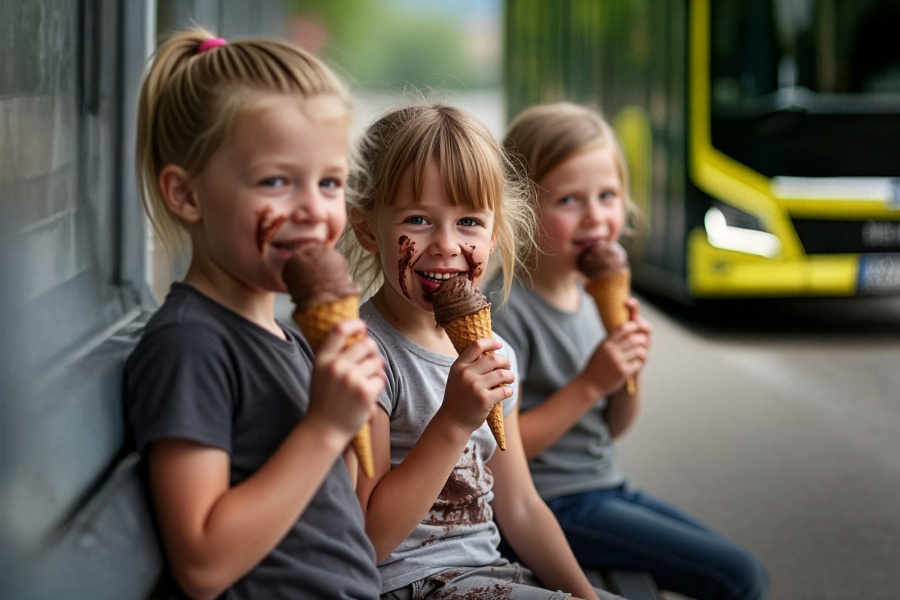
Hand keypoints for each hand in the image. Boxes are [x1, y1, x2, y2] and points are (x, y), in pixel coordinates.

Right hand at [307, 319, 385, 439]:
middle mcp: (335, 366)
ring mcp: (350, 378)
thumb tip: (361, 335)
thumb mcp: (321, 373)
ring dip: (376, 371)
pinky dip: (378, 386)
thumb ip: (335, 355)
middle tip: (372, 362)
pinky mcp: (364, 391)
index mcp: (322, 359)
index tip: (362, 327)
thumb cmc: (325, 400)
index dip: (354, 324)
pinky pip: (381, 379)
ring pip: (377, 362)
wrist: (324, 429)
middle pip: (366, 343)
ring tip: (366, 383)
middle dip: (373, 351)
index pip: (339, 330)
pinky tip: (368, 396)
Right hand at [439, 337, 513, 433]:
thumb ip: (470, 364)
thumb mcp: (457, 377)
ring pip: (502, 374)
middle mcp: (465, 374)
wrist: (453, 421)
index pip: (476, 346)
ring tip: (510, 379)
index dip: (490, 342)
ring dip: (510, 376)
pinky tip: (507, 392)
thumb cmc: (459, 397)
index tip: (499, 344)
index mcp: (458, 366)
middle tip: (508, 366)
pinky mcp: (484, 400)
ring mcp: (475, 387)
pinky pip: (504, 390)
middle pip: (493, 359)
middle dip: (505, 361)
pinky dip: (509, 390)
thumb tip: (492, 350)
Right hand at [584, 298, 651, 395]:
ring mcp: (617, 361)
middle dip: (642, 340)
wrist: (589, 385)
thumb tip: (628, 329)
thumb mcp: (600, 350)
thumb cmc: (596, 367)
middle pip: (634, 339)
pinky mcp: (623, 372)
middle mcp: (611, 351)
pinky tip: (636, 365)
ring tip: (641, 355)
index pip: (622, 328)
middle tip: (644, 343)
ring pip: (639, 351)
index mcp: (605, 343)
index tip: (638, 329)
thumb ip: (611, 340)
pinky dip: (639, 363)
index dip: (633, 326)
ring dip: (643, 352)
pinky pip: (638, 363)